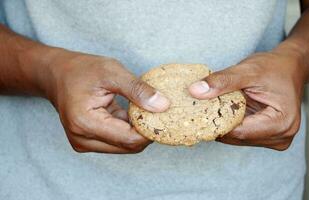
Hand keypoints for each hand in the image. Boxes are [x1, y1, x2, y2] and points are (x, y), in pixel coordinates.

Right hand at [45, 50, 169, 152]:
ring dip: (138, 131)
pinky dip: (129, 129)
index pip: (129, 139)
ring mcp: (84, 143)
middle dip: (147, 131)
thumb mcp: (112, 72)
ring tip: (146, 109)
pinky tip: (134, 113)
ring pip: (124, 146)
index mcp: (85, 123)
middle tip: (160, 111)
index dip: (151, 130)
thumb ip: (138, 90)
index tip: (167, 115)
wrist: (56, 74)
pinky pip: (117, 141)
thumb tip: (163, 106)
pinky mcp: (89, 141)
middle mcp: (82, 139)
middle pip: (128, 146)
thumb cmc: (81, 70)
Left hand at [189, 43, 308, 150]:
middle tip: (201, 108)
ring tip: (215, 106)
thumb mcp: (248, 70)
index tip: (197, 112)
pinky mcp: (267, 137)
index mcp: (282, 123)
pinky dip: (230, 124)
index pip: (240, 132)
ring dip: (224, 124)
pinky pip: (241, 134)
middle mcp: (281, 136)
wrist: (290, 67)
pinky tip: (224, 110)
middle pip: (237, 138)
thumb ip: (222, 81)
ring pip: (237, 138)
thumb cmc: (275, 67)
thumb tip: (195, 91)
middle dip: (219, 123)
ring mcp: (275, 139)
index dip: (216, 122)